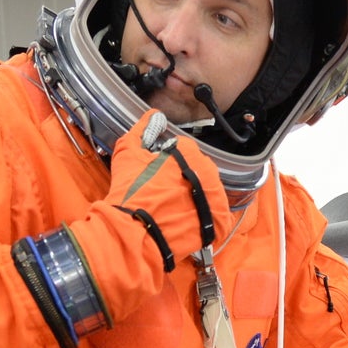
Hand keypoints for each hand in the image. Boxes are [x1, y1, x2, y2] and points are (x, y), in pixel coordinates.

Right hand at [100, 111, 235, 269]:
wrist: (137, 233)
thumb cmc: (131, 192)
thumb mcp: (127, 153)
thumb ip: (140, 130)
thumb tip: (153, 114)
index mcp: (189, 151)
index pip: (182, 149)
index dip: (167, 161)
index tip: (156, 174)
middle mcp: (208, 170)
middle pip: (197, 169)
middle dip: (182, 178)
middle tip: (163, 192)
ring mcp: (216, 195)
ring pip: (207, 190)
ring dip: (194, 196)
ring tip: (174, 208)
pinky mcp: (219, 220)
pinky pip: (216, 214)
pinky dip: (204, 217)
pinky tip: (186, 220)